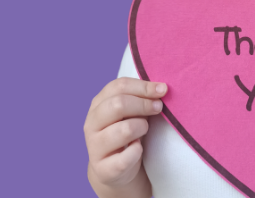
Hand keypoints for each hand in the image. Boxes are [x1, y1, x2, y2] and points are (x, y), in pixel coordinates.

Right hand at [84, 77, 166, 193]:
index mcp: (97, 104)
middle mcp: (92, 124)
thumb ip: (140, 98)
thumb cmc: (126, 132)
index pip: (118, 86)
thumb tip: (161, 88)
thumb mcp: (130, 112)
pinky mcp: (104, 169)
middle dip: (144, 104)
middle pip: (118, 104)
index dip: (143, 86)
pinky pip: (127, 156)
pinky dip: (138, 151)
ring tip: (144, 130)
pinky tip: (138, 148)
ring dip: (142, 127)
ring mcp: (95, 146)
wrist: (115, 169)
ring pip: (125, 130)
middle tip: (158, 108)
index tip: (163, 89)